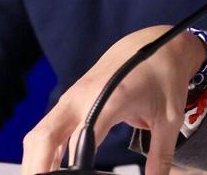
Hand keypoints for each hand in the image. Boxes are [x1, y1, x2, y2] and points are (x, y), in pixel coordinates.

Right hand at [20, 26, 205, 174]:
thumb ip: (162, 154)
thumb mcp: (170, 118)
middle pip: (42, 139)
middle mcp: (81, 98)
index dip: (72, 168)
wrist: (155, 44)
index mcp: (109, 99)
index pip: (79, 140)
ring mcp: (72, 99)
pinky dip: (43, 152)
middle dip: (37, 169)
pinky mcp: (70, 102)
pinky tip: (51, 171)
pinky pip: (46, 131)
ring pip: (39, 137)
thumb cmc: (164, 76)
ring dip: (37, 162)